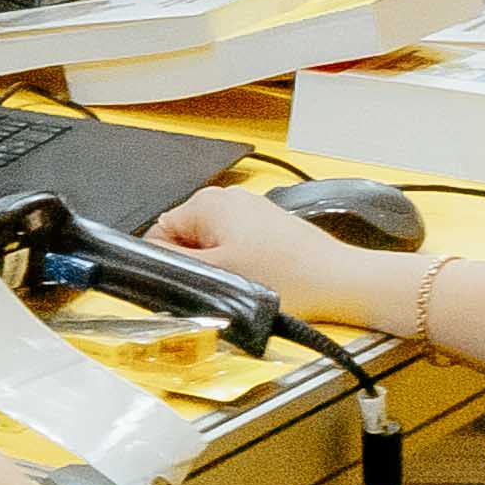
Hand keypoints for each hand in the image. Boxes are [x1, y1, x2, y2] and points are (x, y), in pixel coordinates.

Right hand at [154, 183, 406, 331]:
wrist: (341, 282)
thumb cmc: (290, 277)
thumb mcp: (217, 275)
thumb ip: (172, 266)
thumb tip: (143, 263)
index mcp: (208, 202)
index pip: (158, 235)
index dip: (168, 266)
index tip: (187, 284)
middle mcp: (228, 198)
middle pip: (184, 240)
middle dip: (197, 266)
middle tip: (223, 286)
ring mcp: (250, 211)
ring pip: (211, 246)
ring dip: (221, 268)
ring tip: (247, 283)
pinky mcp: (268, 226)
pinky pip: (236, 247)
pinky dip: (242, 265)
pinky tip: (262, 279)